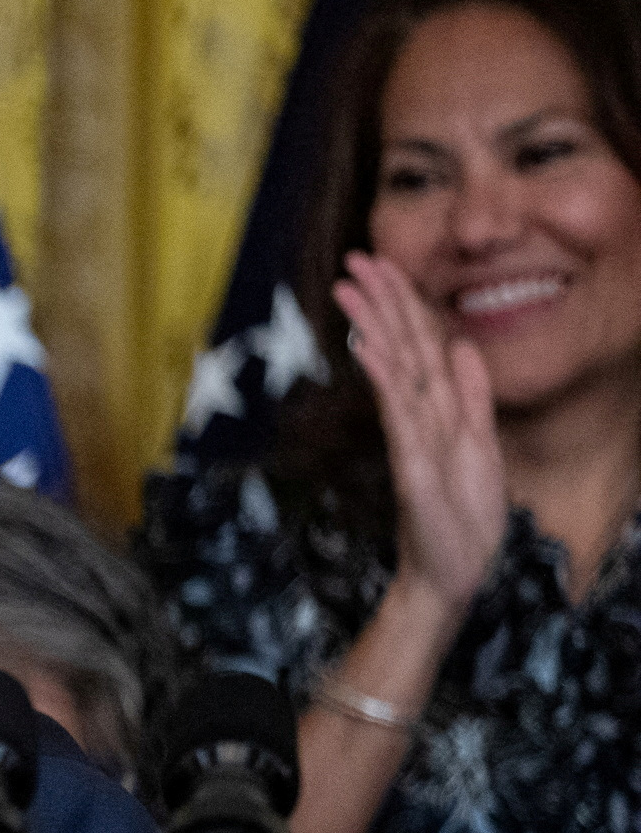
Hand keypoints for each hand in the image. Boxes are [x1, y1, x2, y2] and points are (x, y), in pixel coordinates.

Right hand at [336, 252, 507, 613]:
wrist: (455, 571)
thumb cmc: (463, 518)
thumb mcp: (481, 446)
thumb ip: (472, 396)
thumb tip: (464, 345)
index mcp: (441, 409)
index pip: (423, 345)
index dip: (406, 304)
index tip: (383, 268)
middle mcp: (422, 416)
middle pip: (403, 348)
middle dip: (381, 302)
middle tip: (354, 262)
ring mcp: (414, 437)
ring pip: (396, 369)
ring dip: (374, 326)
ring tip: (352, 288)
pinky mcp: (412, 461)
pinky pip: (399, 411)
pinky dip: (384, 377)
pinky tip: (369, 347)